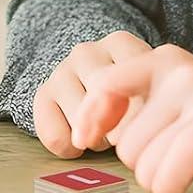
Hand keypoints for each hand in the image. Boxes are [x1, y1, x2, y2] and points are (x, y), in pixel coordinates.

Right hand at [32, 31, 151, 156]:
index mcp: (120, 43)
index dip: (142, 115)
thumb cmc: (129, 89)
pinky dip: (69, 149)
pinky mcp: (42, 93)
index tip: (145, 125)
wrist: (87, 76)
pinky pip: (56, 136)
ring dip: (95, 140)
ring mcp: (61, 70)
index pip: (135, 84)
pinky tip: (78, 141)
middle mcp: (86, 51)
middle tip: (123, 132)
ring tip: (101, 133)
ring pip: (82, 122)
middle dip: (118, 129)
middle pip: (106, 104)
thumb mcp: (148, 86)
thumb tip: (134, 132)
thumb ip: (150, 98)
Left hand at [70, 45, 192, 192]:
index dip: (89, 117)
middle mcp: (180, 70)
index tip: (84, 141)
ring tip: (178, 172)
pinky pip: (178, 160)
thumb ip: (127, 108)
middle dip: (141, 164)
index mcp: (160, 60)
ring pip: (147, 159)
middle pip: (126, 139)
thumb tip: (81, 133)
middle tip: (166, 162)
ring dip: (156, 180)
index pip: (105, 85)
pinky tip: (174, 191)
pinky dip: (170, 184)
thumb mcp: (166, 104)